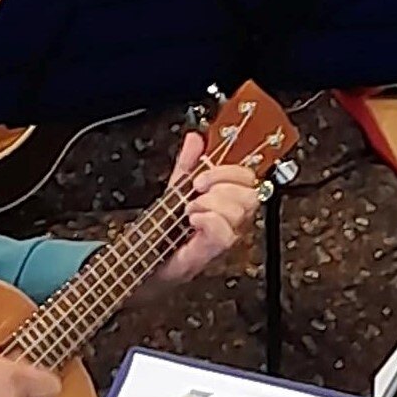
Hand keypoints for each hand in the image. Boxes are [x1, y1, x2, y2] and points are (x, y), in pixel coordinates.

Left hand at [139, 133, 260, 299]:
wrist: (146, 258)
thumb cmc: (166, 228)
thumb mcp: (177, 188)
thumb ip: (188, 163)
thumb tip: (195, 138)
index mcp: (227, 200)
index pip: (249, 178)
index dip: (230, 171)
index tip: (203, 175)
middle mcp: (232, 220)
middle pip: (251, 194)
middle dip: (221, 185)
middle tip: (197, 190)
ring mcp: (224, 236)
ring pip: (238, 212)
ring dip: (209, 204)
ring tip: (190, 210)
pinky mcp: (212, 252)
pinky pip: (224, 233)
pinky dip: (206, 220)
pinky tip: (192, 220)